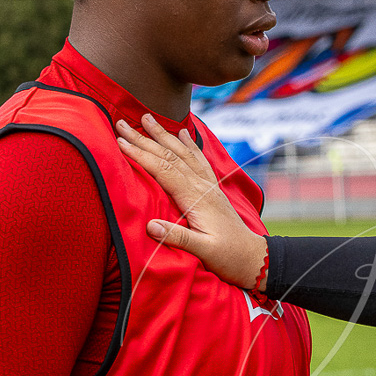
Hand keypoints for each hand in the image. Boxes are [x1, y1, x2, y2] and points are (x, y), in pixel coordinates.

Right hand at [114, 114, 266, 291]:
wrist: (254, 257)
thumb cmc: (229, 257)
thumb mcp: (204, 252)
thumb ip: (179, 238)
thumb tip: (150, 226)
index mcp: (196, 199)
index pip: (164, 171)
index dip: (141, 155)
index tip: (121, 142)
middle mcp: (202, 187)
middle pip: (169, 156)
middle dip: (144, 138)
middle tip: (122, 123)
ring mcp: (209, 186)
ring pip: (183, 153)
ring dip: (163, 135)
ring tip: (147, 118)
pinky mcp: (213, 189)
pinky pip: (199, 160)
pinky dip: (188, 144)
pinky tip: (182, 133)